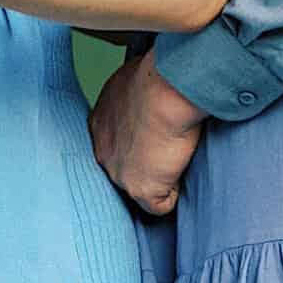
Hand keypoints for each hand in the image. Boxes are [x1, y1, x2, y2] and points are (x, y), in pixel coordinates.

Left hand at [89, 50, 205, 214]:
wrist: (164, 90)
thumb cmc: (156, 76)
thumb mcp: (133, 80)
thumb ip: (133, 96)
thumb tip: (149, 96)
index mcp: (99, 122)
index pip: (114, 142)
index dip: (135, 142)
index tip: (152, 138)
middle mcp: (102, 149)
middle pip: (123, 167)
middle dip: (144, 163)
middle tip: (167, 151)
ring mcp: (119, 173)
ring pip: (140, 187)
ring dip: (160, 179)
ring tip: (177, 160)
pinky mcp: (142, 190)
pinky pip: (160, 205)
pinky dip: (174, 194)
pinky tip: (183, 174)